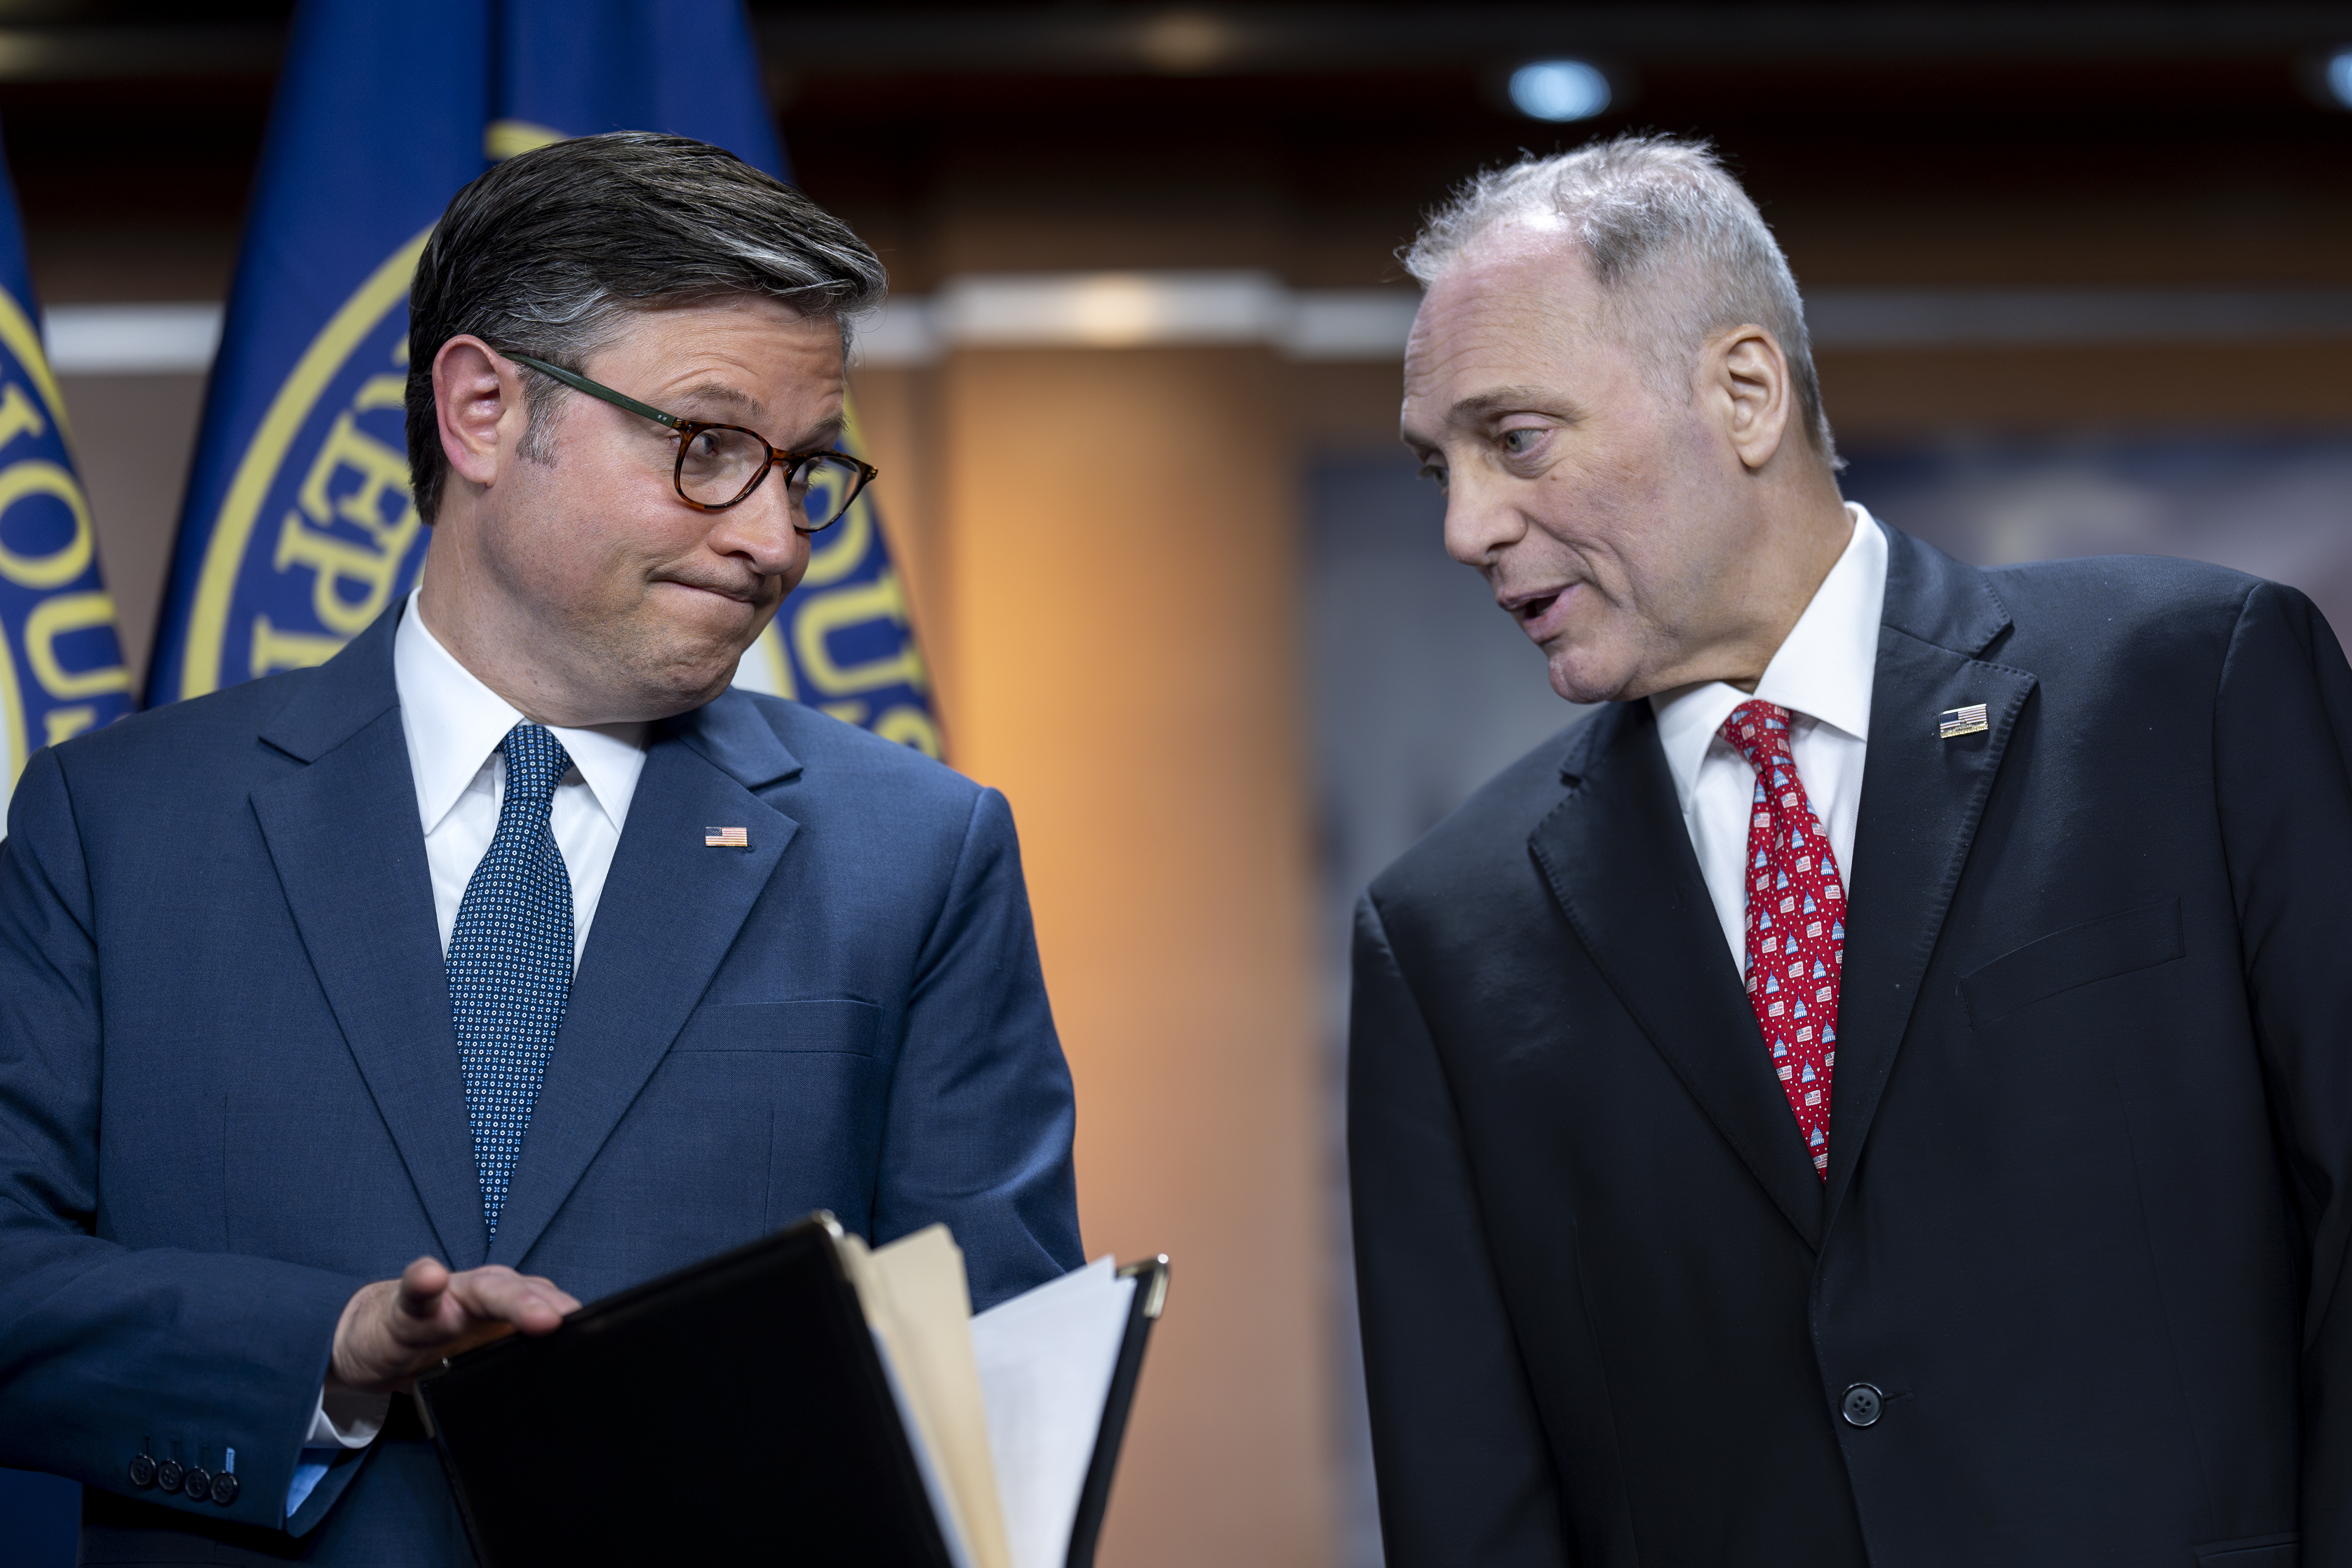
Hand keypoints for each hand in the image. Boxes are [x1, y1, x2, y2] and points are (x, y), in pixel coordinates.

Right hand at [328, 1257, 579, 1392]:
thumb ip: (521, 1363)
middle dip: (552, 1309)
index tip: (602, 1335)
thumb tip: (570, 1394)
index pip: (551, 1309)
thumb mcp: (483, 1357)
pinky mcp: (407, 1309)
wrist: (376, 1338)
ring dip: (512, 1299)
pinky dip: (424, 1283)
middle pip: (527, 1296)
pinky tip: (430, 1277)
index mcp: (513, 1308)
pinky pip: (416, 1293)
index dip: (576, 1322)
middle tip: (572, 1324)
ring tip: (536, 1313)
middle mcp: (489, 1294)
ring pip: (486, 1291)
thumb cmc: (441, 1344)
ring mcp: (450, 1297)